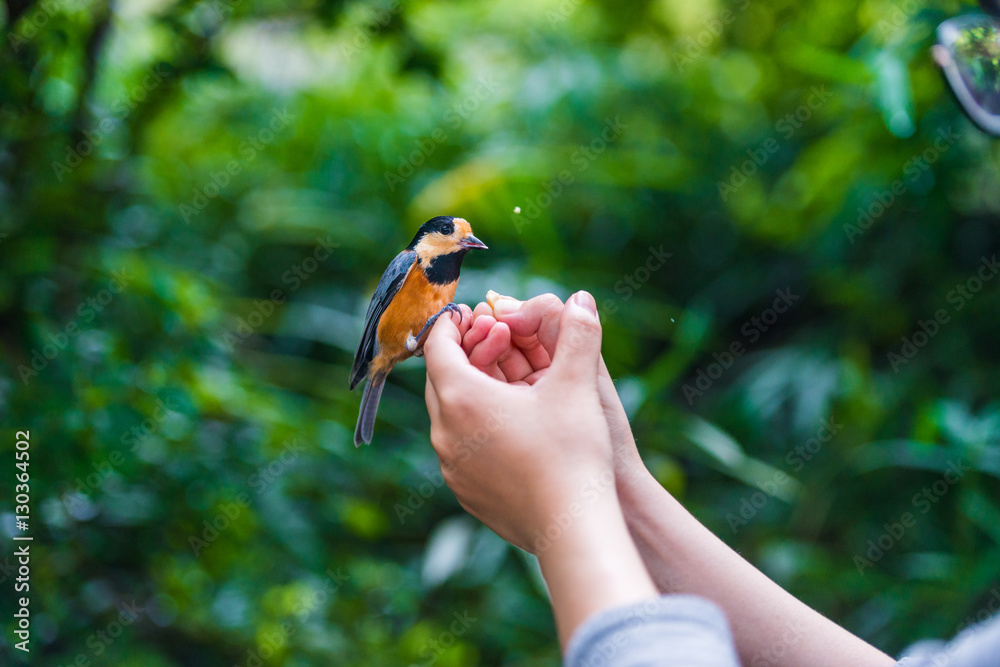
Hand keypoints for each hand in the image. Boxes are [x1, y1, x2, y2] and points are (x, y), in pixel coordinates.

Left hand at [424, 291, 657, 645]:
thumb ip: (578, 334)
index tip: (474, 314)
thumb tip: (582, 297)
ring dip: (470, 392)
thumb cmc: (571, 453)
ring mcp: (452, 468)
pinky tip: (510, 428)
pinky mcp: (466, 493)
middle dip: (465, 355)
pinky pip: (460, 449)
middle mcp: (445, 433)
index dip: (455, 324)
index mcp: (461, 398)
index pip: (438, 346)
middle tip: (495, 342)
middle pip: (440, 380)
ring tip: (505, 384)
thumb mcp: (577, 385)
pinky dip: (476, 428)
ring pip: (449, 416)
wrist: (572, 528)